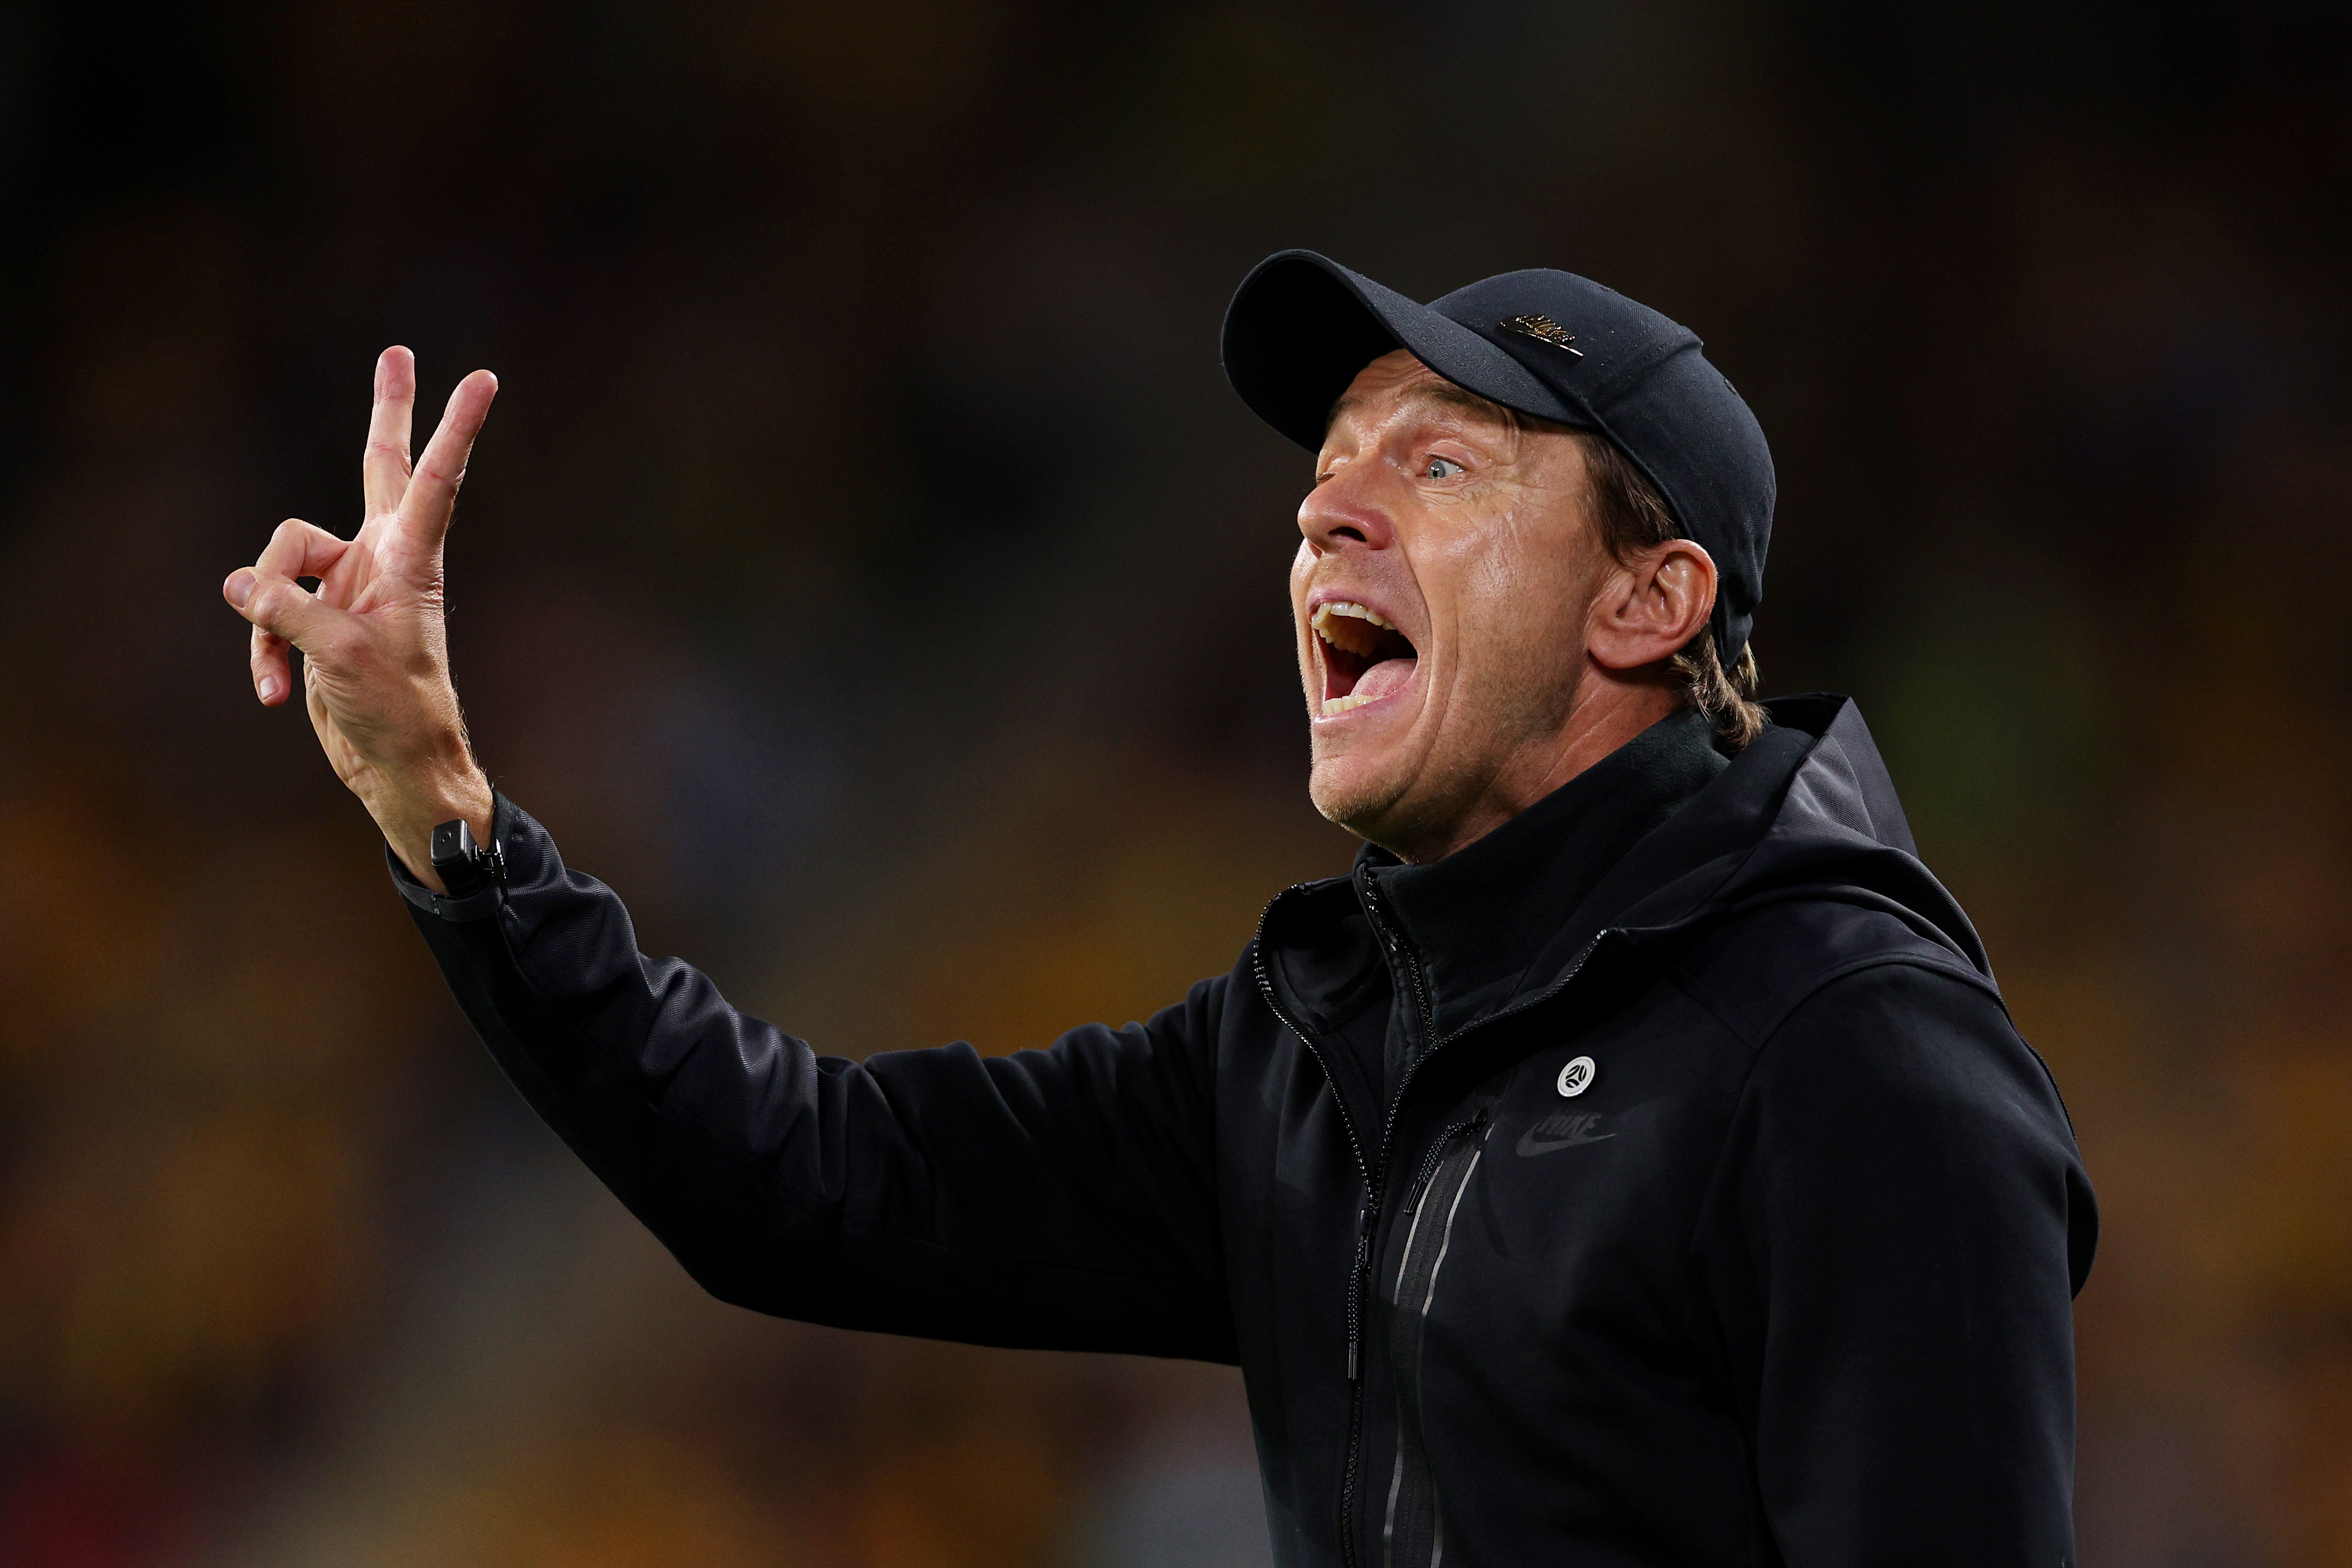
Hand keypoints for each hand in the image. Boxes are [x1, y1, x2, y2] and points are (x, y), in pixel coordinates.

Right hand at [223, 347, 497, 889]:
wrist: (394, 764)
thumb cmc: (393, 708)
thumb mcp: (340, 654)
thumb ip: (287, 608)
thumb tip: (239, 584)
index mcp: (411, 560)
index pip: (436, 480)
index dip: (455, 428)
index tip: (485, 379)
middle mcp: (383, 557)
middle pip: (380, 467)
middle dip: (387, 412)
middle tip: (399, 353)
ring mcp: (349, 582)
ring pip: (278, 562)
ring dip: (265, 619)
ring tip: (280, 671)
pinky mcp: (317, 612)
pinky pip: (266, 609)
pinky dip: (263, 650)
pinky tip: (272, 691)